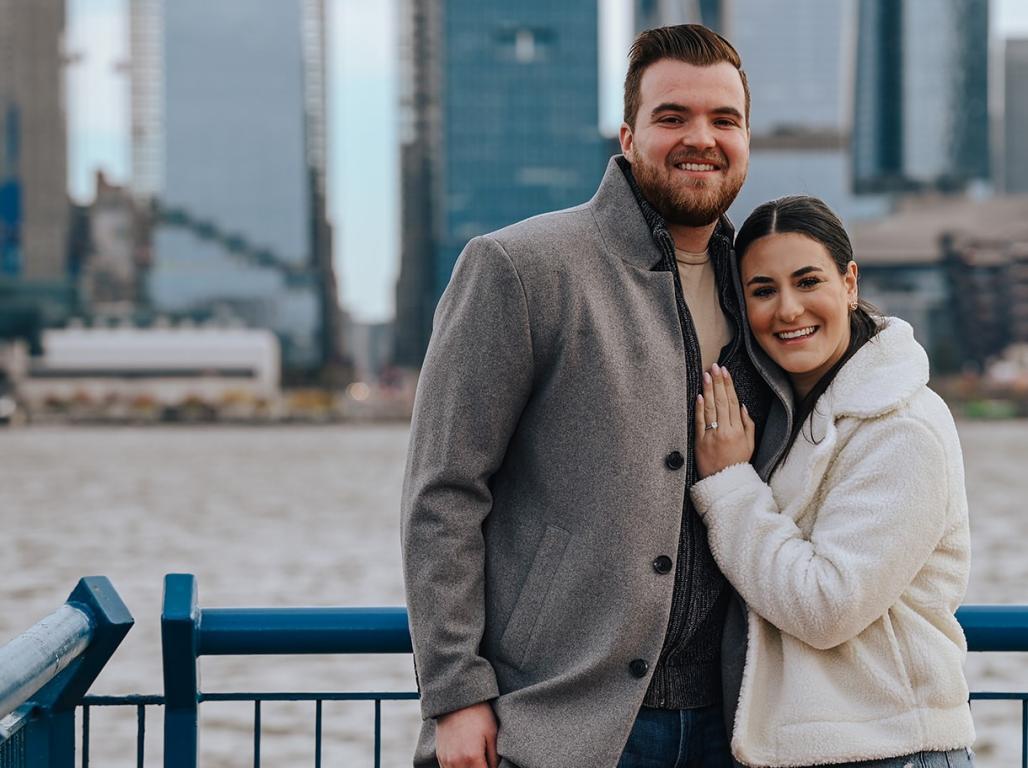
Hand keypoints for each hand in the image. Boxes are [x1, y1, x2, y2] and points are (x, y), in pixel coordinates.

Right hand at [436, 701, 498, 767]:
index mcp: (472, 758)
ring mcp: (445, 760)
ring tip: (476, 762)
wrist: (457, 699)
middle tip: (484, 762)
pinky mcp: (439, 755)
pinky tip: (465, 763)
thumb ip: (495, 759)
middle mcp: (456, 762)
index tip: (493, 766)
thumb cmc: (478, 714)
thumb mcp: (492, 734)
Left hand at [695, 363, 754, 478]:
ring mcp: (711, 436)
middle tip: (715, 367)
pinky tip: (699, 395)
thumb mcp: (750, 444)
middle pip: (721, 402)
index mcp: (738, 430)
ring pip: (710, 408)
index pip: (732, 402)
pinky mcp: (699, 441)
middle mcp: (725, 431)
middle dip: (718, 382)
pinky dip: (699, 408)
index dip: (728, 385)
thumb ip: (747, 423)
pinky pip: (700, 422)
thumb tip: (742, 405)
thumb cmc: (737, 463)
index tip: (725, 372)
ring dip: (708, 390)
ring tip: (706, 375)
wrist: (724, 482)